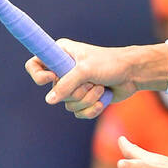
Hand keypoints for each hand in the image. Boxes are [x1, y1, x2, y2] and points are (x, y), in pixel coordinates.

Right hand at [24, 39, 140, 118]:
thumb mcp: (86, 70)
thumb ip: (66, 84)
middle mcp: (63, 70)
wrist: (133, 74)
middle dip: (76, 90)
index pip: (34, 65)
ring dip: (87, 99)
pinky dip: (92, 109)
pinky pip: (78, 113)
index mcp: (59, 54)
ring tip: (100, 87)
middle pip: (54, 92)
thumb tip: (49, 100)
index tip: (51, 78)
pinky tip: (102, 99)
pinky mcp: (84, 99)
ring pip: (68, 105)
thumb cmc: (110, 63)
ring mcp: (73, 86)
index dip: (38, 75)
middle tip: (90, 81)